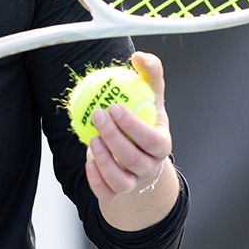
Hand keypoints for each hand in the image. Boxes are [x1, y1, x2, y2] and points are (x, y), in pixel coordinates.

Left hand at [84, 51, 173, 204]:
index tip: (114, 106)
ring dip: (104, 160)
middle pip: (134, 159)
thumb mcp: (151, 98)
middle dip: (114, 138)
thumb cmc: (145, 121)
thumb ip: (150, 74)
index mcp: (161, 144)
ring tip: (92, 139)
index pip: (151, 140)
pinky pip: (105, 192)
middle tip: (96, 115)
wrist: (141, 155)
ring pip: (120, 180)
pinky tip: (87, 159)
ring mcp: (134, 182)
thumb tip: (139, 55)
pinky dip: (95, 178)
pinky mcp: (117, 193)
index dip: (132, 126)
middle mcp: (149, 166)